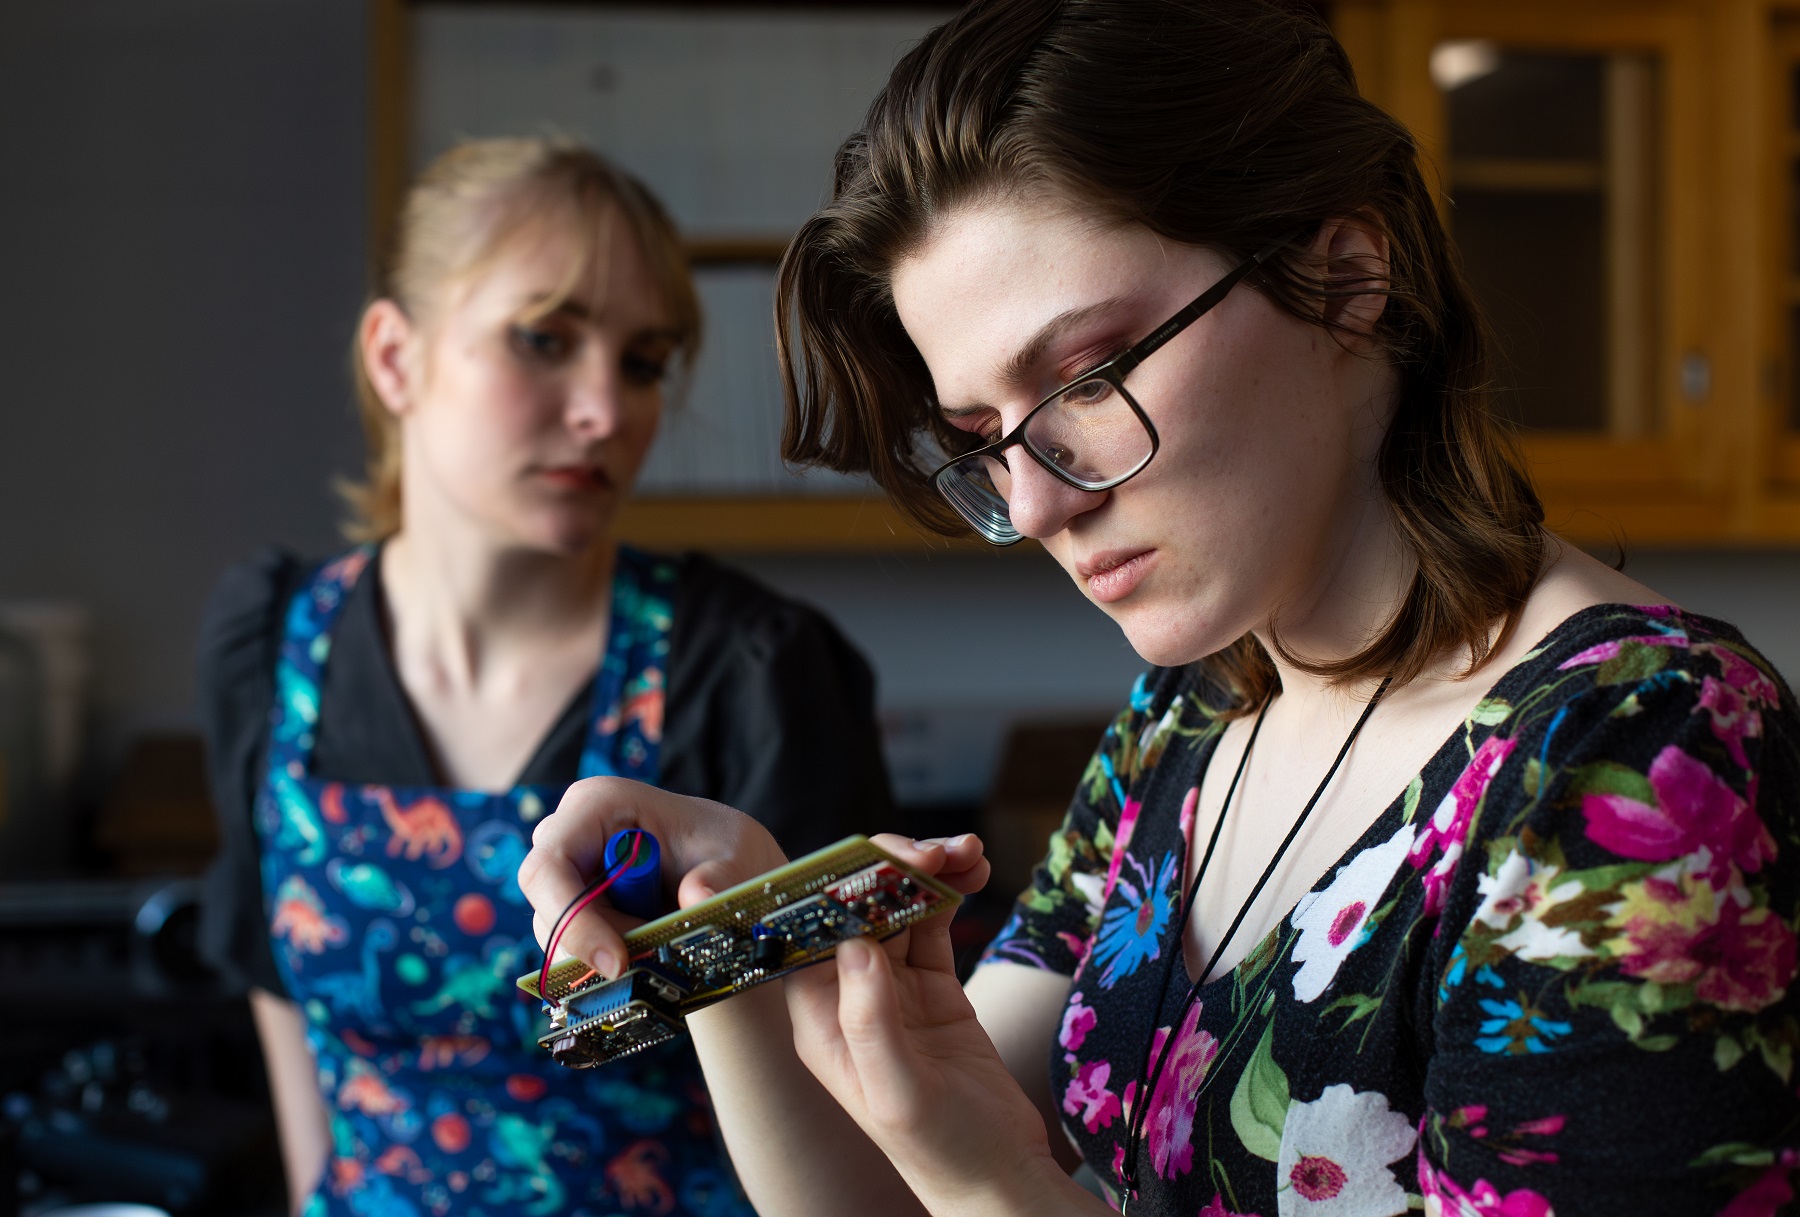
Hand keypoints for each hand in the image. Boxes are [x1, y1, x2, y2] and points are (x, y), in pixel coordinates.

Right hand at [518, 776, 787, 978]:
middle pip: (547, 906)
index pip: (551, 867)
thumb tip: (697, 897)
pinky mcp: (570, 905)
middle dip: (594, 944)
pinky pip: (569, 948)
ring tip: (662, 944)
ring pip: (556, 934)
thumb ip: (719, 879)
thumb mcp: (736, 859)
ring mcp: (565, 872)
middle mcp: (569, 834)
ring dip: (606, 953)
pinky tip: (649, 949)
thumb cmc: (725, 849)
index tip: (618, 962)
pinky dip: (606, 959)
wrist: (726, 870)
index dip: (573, 920)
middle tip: (652, 957)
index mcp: (598, 804)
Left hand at [784, 834, 1092, 1216]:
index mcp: (820, 1023)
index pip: (807, 936)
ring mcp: (891, 990)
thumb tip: (855, 943)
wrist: (999, 1177)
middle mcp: (847, 1000)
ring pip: (898, 909)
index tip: (862, 853)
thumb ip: (873, 1021)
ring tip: (967, 850)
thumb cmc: (942, 1151)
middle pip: (854, 910)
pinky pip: (934, 924)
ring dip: (927, 873)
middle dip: (889, 869)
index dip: (829, 888)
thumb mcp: (900, 1094)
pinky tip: (974, 870)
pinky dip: (952, 893)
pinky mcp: (933, 988)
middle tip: (935, 849)